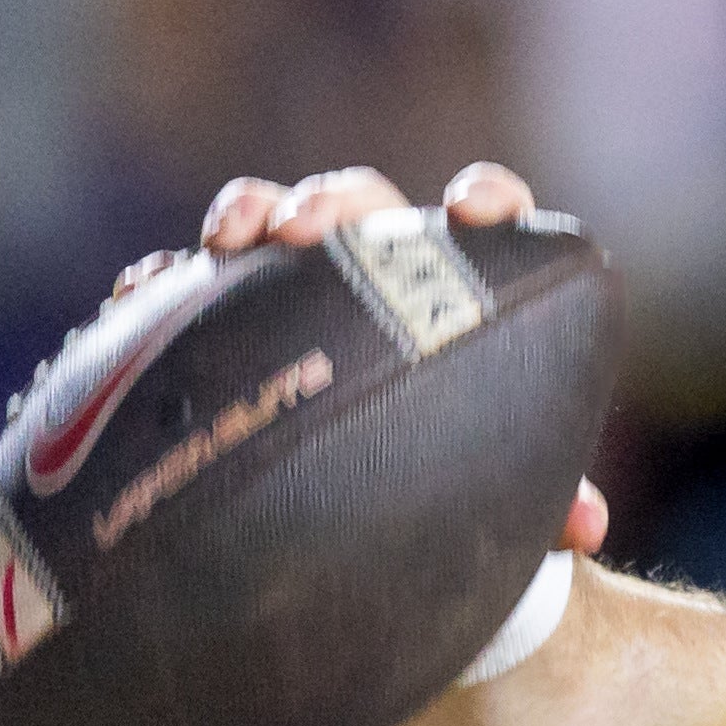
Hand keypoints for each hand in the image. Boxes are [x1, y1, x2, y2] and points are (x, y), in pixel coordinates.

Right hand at [192, 162, 605, 557]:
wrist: (367, 517)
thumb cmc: (451, 482)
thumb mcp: (497, 490)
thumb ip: (543, 497)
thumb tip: (585, 527)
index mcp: (461, 291)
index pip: (488, 217)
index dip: (486, 198)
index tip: (469, 210)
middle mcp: (378, 272)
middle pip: (360, 204)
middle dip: (330, 201)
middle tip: (303, 229)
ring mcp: (295, 288)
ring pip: (271, 224)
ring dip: (250, 212)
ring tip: (226, 240)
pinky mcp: (221, 321)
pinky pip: (187, 285)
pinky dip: (163, 282)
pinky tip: (139, 295)